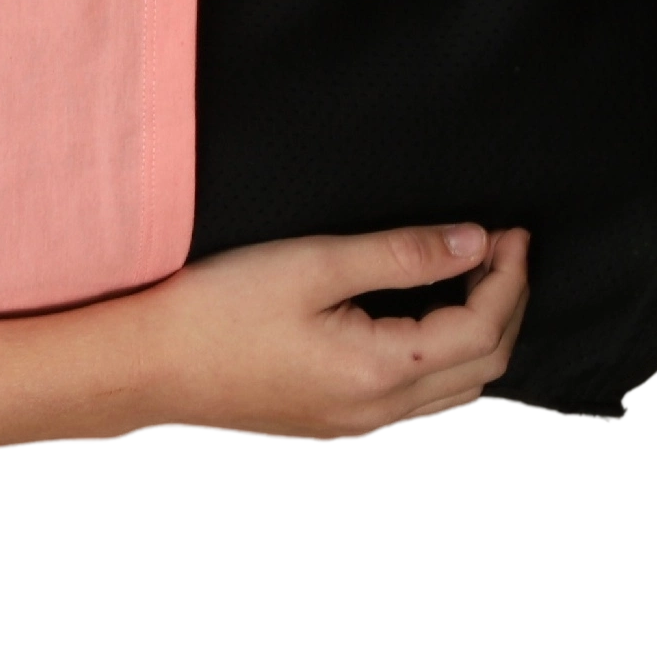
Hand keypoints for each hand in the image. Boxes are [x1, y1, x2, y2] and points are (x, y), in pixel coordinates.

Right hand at [126, 224, 530, 442]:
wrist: (146, 368)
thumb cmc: (216, 310)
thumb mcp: (310, 264)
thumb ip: (400, 254)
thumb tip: (475, 241)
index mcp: (381, 370)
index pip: (484, 328)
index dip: (509, 277)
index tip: (510, 232)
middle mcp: (379, 410)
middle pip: (484, 365)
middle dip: (506, 305)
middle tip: (501, 252)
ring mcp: (356, 423)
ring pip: (456, 389)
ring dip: (480, 335)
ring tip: (471, 279)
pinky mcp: (332, 421)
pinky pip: (417, 398)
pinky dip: (443, 357)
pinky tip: (421, 320)